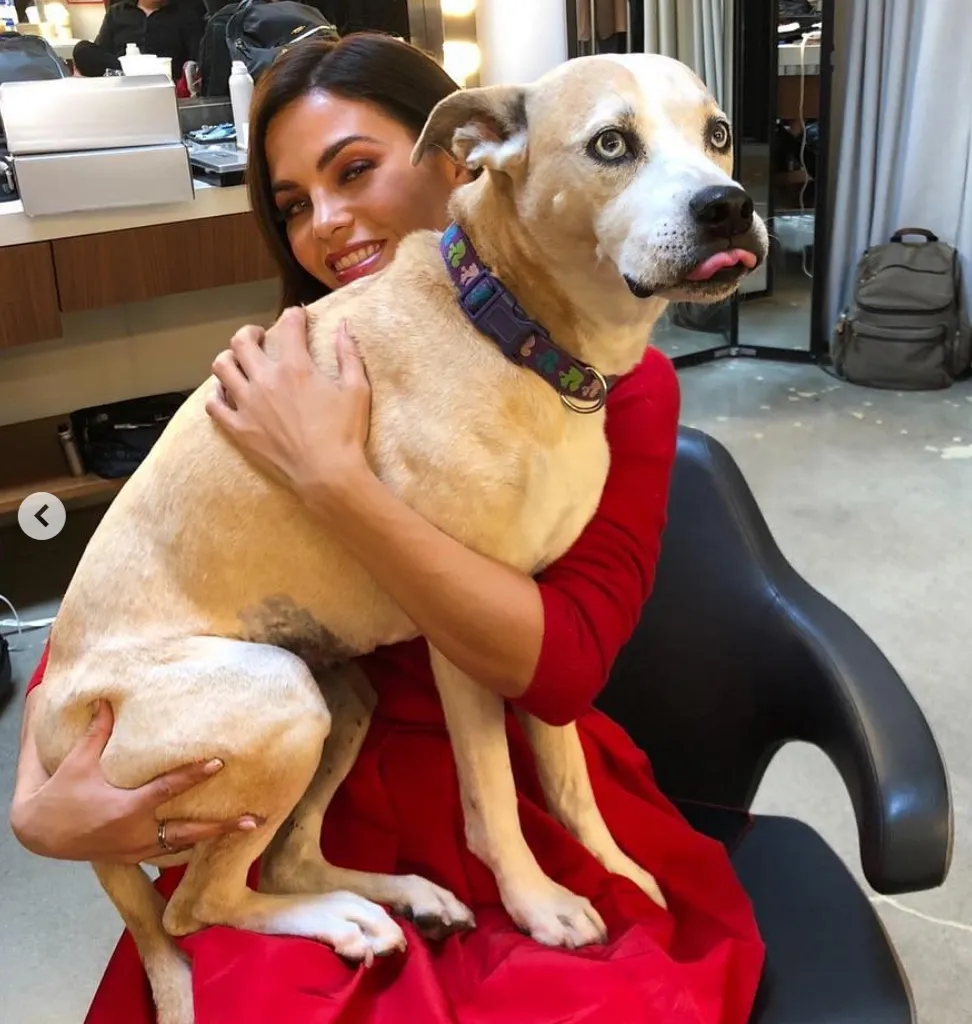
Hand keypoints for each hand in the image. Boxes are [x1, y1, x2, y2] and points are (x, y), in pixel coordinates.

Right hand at [10, 700, 261, 862]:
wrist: (38, 834)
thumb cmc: (60, 796)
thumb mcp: (78, 763)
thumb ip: (97, 733)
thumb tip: (106, 699)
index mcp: (127, 808)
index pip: (169, 788)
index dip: (195, 774)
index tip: (219, 763)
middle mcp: (137, 832)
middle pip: (188, 831)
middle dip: (222, 828)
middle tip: (254, 821)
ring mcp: (135, 848)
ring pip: (181, 846)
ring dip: (211, 838)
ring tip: (244, 830)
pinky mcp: (130, 856)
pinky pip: (165, 852)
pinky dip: (186, 845)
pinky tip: (207, 838)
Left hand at [206, 307, 371, 501]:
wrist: (327, 476)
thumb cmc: (345, 434)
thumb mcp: (357, 390)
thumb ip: (348, 354)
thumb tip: (343, 326)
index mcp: (296, 368)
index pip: (288, 326)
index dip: (294, 315)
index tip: (297, 316)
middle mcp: (265, 380)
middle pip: (242, 341)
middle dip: (251, 332)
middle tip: (260, 338)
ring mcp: (247, 405)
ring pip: (221, 367)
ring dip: (229, 358)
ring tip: (239, 362)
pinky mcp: (238, 429)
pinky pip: (214, 404)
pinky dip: (217, 394)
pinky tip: (226, 393)